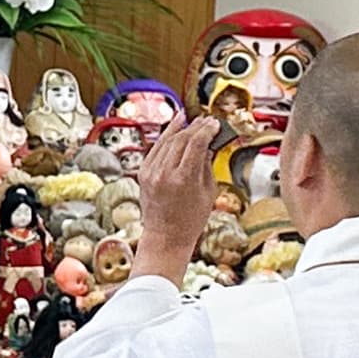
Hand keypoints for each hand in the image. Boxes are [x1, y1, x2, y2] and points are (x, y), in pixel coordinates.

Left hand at [133, 116, 221, 281]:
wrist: (165, 237)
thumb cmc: (190, 220)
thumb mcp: (208, 192)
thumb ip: (207, 165)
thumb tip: (208, 144)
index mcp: (183, 179)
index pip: (196, 143)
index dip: (207, 130)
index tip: (215, 124)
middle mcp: (164, 173)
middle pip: (181, 138)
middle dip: (196, 127)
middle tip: (207, 121)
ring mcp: (151, 172)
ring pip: (167, 140)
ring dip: (181, 128)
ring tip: (193, 120)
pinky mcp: (143, 172)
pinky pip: (156, 148)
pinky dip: (166, 136)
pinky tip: (175, 127)